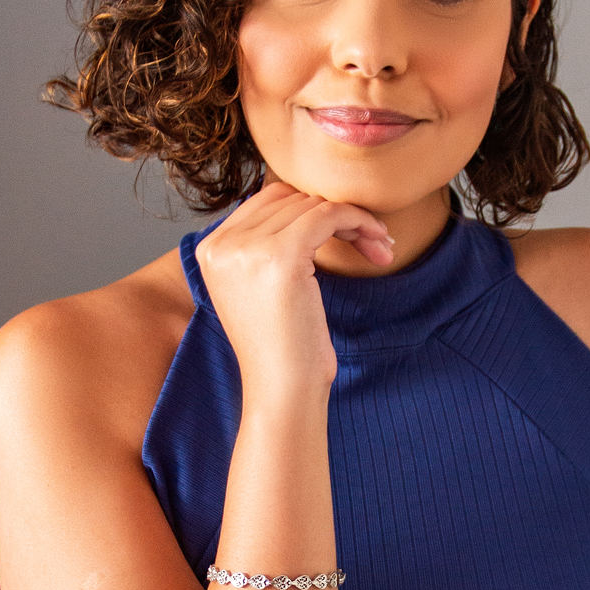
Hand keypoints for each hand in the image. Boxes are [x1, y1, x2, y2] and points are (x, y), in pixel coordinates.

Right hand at [194, 183, 392, 397]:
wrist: (282, 390)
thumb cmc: (282, 348)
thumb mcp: (259, 289)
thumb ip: (264, 246)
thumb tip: (305, 204)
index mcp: (209, 249)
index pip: (268, 200)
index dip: (312, 209)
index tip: (346, 232)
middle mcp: (221, 243)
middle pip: (292, 199)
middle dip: (337, 215)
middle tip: (373, 242)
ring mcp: (247, 248)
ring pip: (313, 205)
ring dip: (355, 221)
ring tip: (380, 246)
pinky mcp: (281, 256)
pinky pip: (328, 214)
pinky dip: (359, 221)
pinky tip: (379, 242)